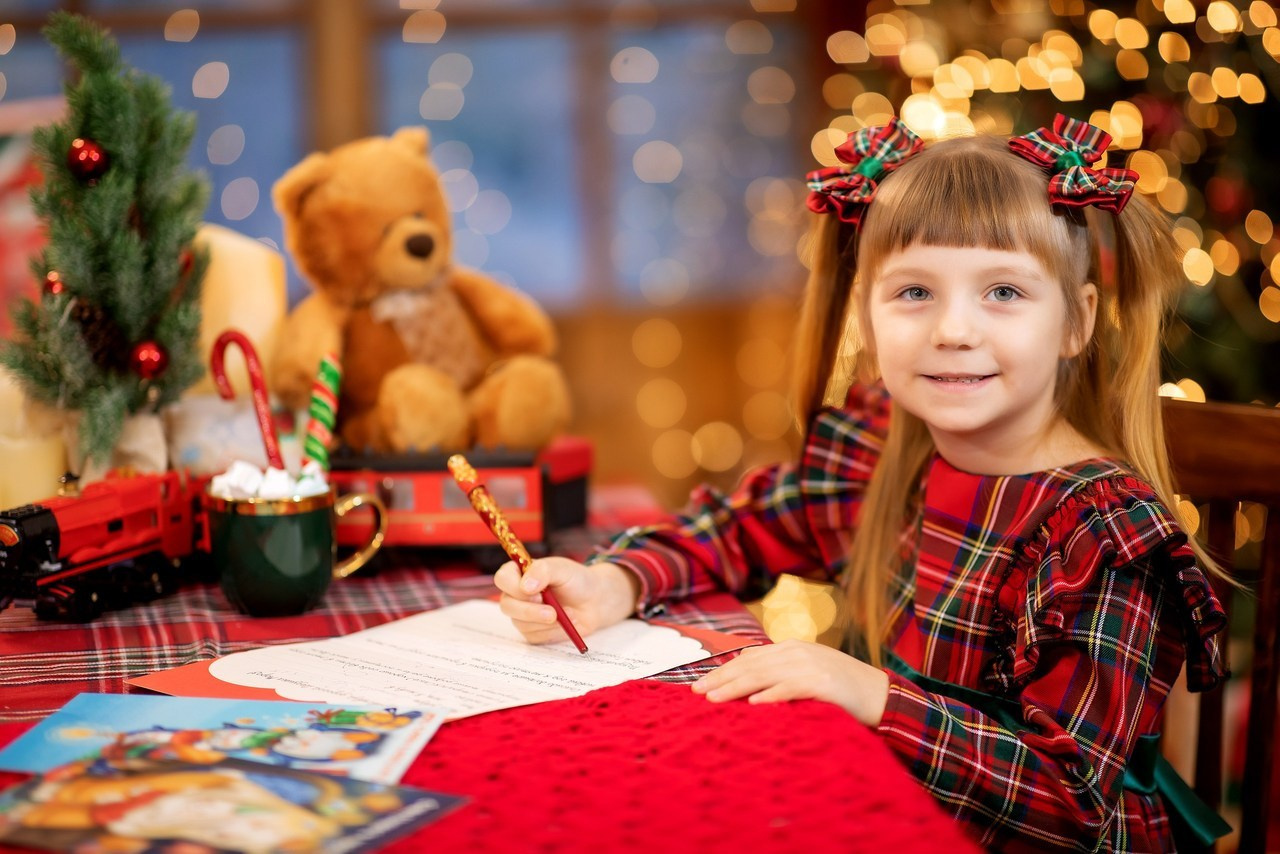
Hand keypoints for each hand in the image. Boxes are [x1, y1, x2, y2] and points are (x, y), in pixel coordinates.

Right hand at [493, 557, 639, 644]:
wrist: (594, 601)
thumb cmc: (576, 580)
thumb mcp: (562, 569)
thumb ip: (543, 570)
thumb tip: (525, 586)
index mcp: (519, 573)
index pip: (502, 579)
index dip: (514, 587)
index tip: (536, 591)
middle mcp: (516, 594)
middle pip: (507, 605)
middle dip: (530, 611)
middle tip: (552, 612)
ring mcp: (522, 615)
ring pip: (520, 623)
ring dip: (546, 621)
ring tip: (568, 613)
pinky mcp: (532, 632)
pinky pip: (534, 636)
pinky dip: (552, 631)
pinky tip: (566, 622)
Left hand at [691, 639, 889, 726]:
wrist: (882, 695)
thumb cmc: (843, 689)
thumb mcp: (808, 674)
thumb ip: (781, 673)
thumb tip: (749, 685)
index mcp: (792, 648)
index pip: (749, 658)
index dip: (723, 670)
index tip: (700, 683)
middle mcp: (797, 651)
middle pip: (750, 665)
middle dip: (720, 678)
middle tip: (695, 692)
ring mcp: (810, 665)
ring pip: (764, 676)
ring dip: (736, 688)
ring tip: (713, 698)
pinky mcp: (824, 682)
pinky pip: (791, 688)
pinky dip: (771, 696)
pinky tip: (754, 705)